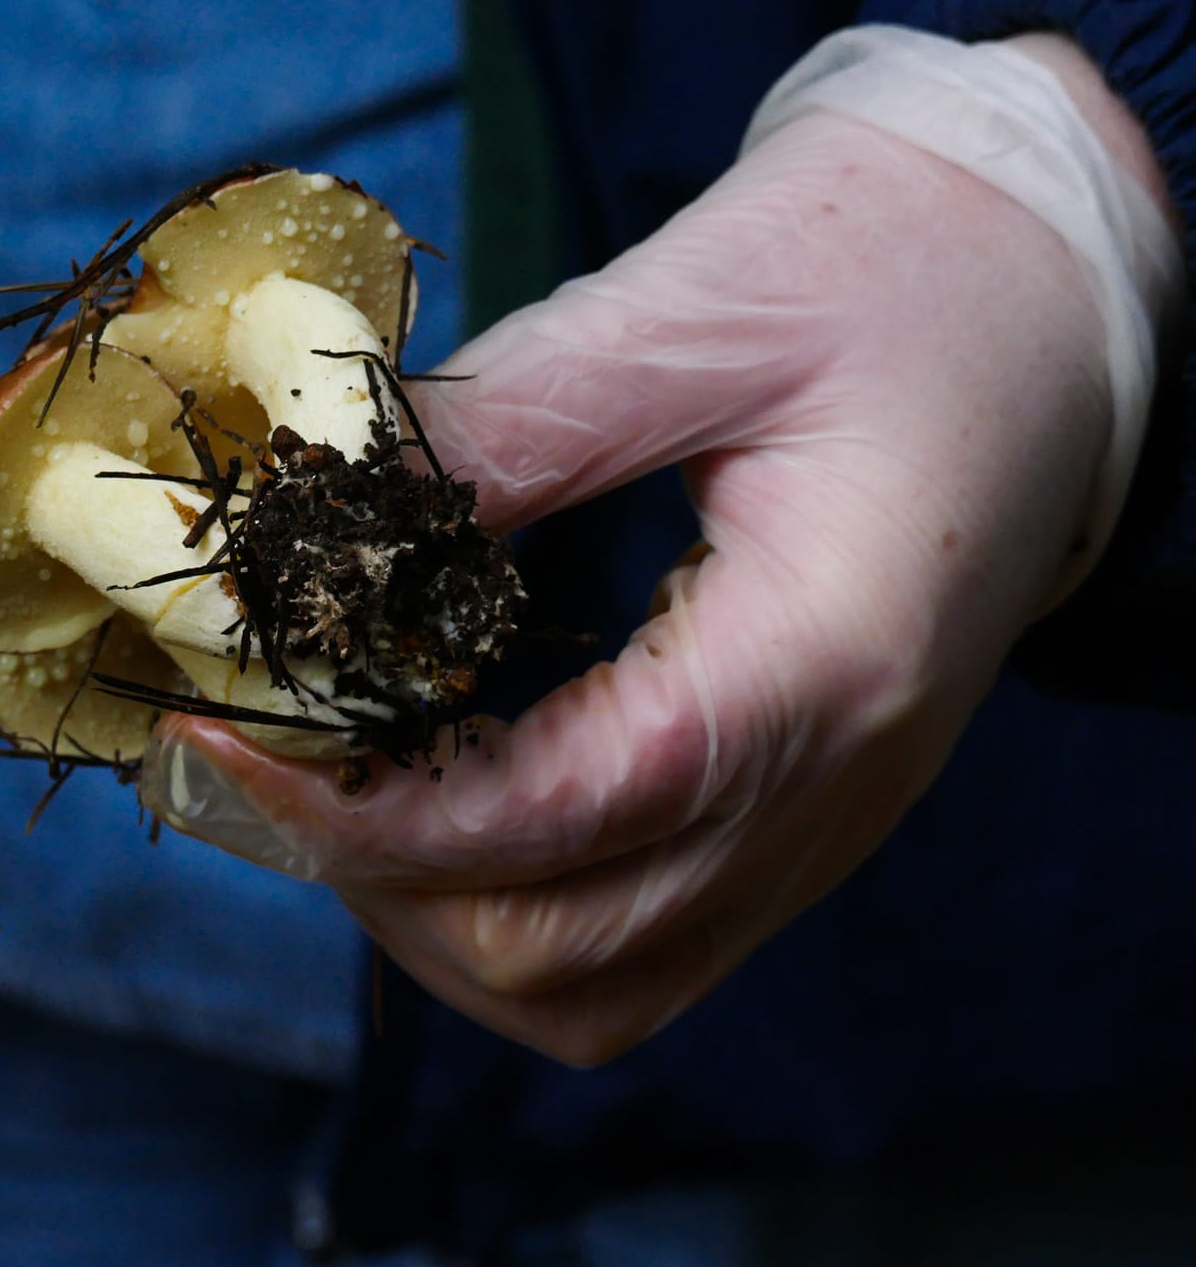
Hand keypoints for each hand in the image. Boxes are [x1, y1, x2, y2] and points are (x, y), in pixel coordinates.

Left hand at [141, 34, 1179, 1064]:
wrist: (1043, 298)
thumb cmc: (889, 273)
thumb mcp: (687, 314)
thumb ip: (498, 432)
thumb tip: (308, 515)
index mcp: (817, 662)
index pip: (555, 820)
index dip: (361, 812)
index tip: (223, 739)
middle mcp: (830, 790)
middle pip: (554, 954)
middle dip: (369, 876)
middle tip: (262, 753)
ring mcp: (821, 825)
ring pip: (589, 993)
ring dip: (430, 917)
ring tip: (339, 785)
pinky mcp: (798, 820)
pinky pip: (635, 951)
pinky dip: (506, 911)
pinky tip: (438, 798)